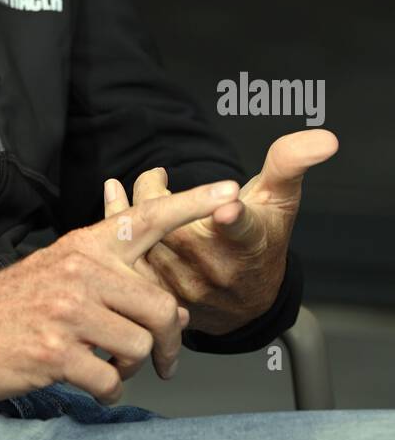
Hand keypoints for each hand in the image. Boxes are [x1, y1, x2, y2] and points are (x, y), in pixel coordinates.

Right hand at [0, 176, 240, 406]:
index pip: (147, 218)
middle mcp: (81, 270)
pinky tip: (86, 381)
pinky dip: (107, 391)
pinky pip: (113, 381)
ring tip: (106, 363)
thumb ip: (116, 282)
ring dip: (132, 368)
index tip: (229, 194)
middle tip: (163, 362)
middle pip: (162, 305)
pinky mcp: (56, 351)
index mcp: (85, 245)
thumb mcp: (62, 273)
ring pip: (141, 346)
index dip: (192, 204)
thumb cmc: (12, 304)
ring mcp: (68, 310)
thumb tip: (174, 312)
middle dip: (169, 343)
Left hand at [104, 130, 337, 334]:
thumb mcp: (280, 200)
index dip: (234, 219)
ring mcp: (187, 286)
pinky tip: (115, 200)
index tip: (228, 206)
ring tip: (141, 187)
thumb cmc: (263, 239)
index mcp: (248, 243)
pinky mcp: (162, 297)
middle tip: (156, 176)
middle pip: (174, 225)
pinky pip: (132, 261)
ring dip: (132, 209)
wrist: (247, 300)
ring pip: (147, 242)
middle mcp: (217, 269)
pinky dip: (118, 226)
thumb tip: (324, 138)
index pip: (243, 230)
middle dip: (155, 193)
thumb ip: (290, 164)